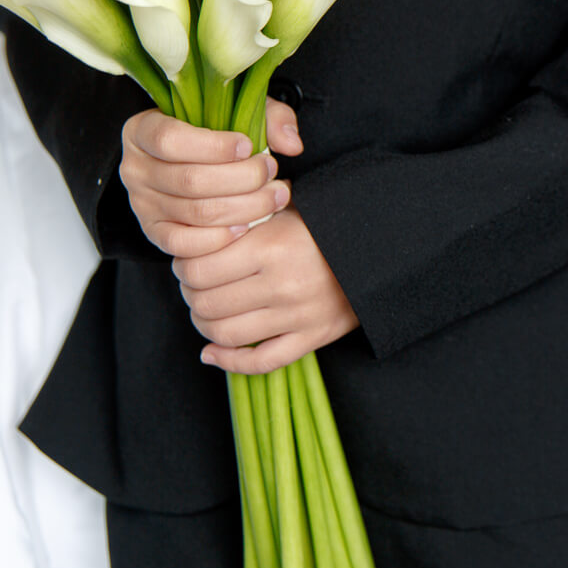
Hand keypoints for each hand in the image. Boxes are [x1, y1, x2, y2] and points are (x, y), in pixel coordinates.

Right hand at [120, 99, 305, 257]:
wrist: (201, 163)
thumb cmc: (220, 133)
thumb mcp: (242, 110)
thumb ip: (271, 117)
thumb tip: (291, 144)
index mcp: (144, 130)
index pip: (169, 139)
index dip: (214, 146)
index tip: (248, 146)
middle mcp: (135, 168)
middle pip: (190, 180)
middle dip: (243, 178)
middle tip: (272, 171)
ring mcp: (142, 204)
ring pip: (196, 212)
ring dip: (245, 207)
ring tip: (274, 196)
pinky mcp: (155, 232)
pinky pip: (183, 244)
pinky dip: (219, 238)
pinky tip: (246, 226)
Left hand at [174, 206, 359, 373]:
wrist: (385, 247)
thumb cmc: (332, 223)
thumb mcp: (291, 206)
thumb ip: (248, 212)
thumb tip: (204, 217)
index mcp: (271, 247)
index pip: (198, 269)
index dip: (182, 267)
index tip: (186, 262)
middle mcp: (282, 285)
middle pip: (206, 303)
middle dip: (190, 295)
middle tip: (193, 286)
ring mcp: (297, 316)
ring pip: (225, 334)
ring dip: (204, 325)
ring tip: (206, 311)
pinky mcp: (313, 337)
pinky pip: (261, 361)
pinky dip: (230, 362)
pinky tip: (213, 353)